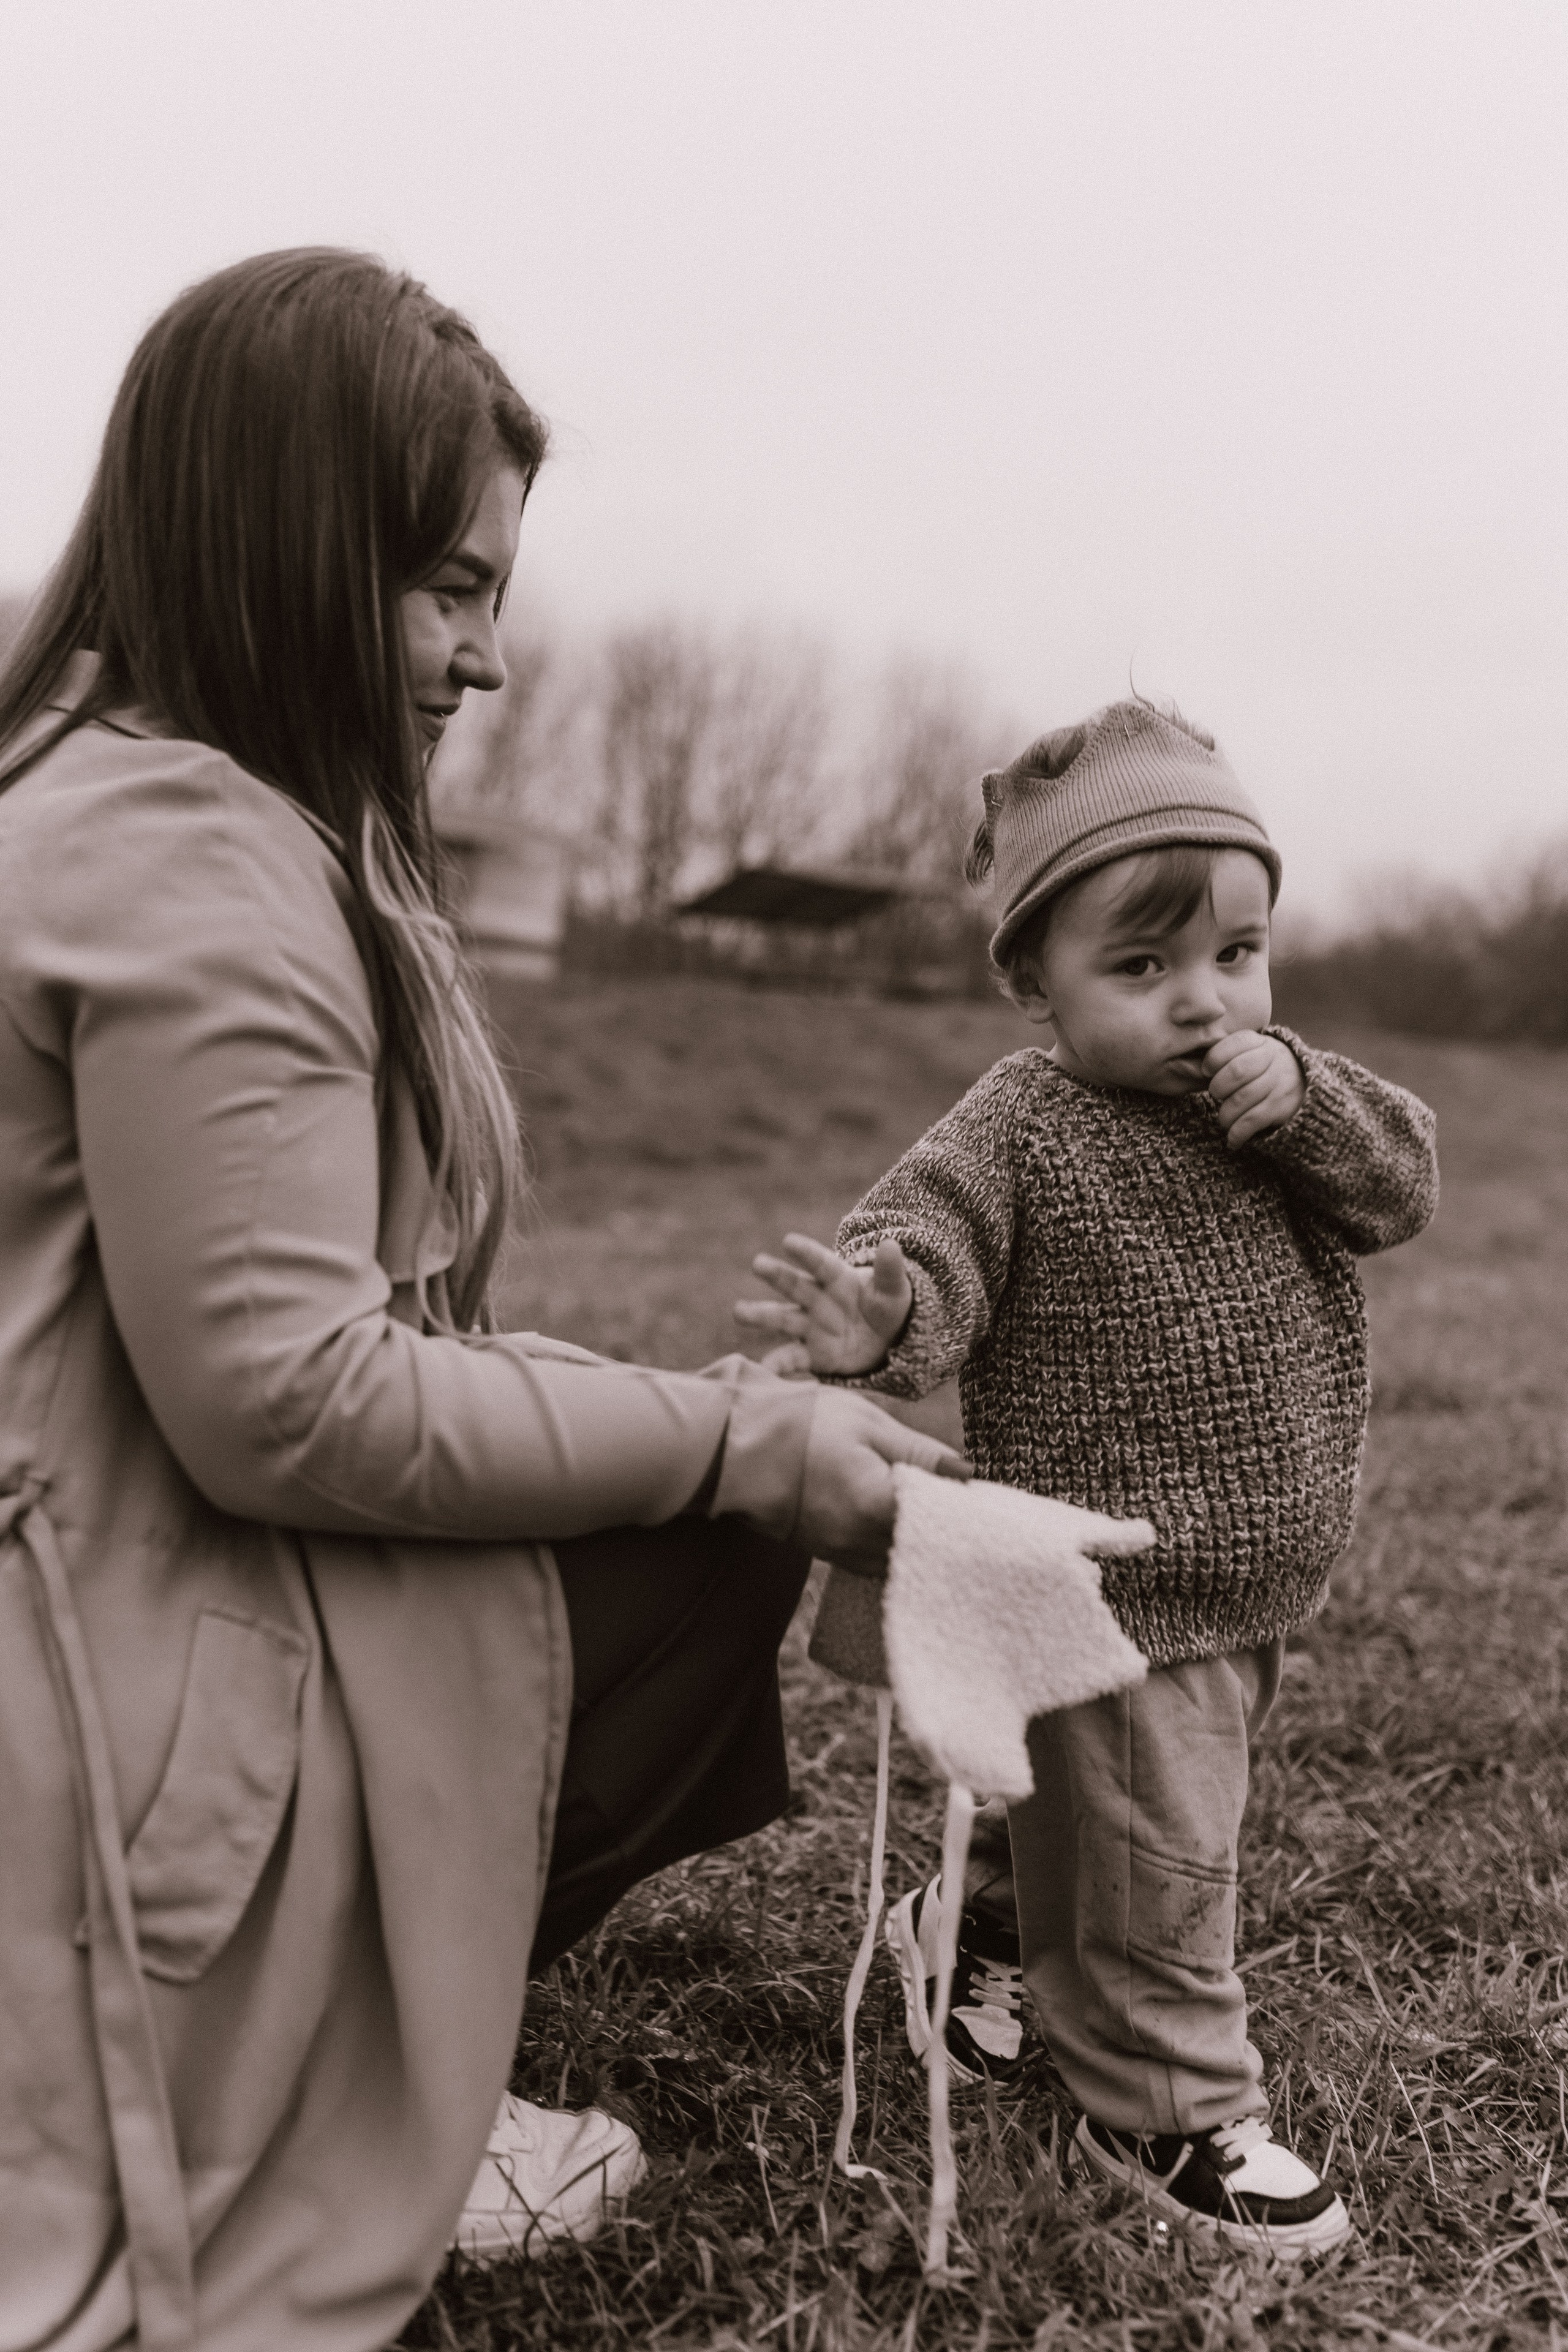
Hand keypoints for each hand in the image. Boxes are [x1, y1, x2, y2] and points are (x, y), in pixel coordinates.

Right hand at [735, 1232, 913, 1376]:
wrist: (884, 1340)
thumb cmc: (885, 1307)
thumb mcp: (894, 1290)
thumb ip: (890, 1271)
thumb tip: (891, 1245)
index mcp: (838, 1278)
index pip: (821, 1263)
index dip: (806, 1252)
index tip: (788, 1241)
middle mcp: (818, 1299)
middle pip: (795, 1285)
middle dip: (777, 1275)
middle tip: (758, 1263)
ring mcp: (812, 1326)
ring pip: (783, 1318)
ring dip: (761, 1314)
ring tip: (739, 1311)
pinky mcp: (813, 1354)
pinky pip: (792, 1358)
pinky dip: (778, 1364)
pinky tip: (763, 1369)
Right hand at [794, 1386, 970, 1572]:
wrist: (737, 1444)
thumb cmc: (801, 1424)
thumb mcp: (866, 1423)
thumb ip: (918, 1452)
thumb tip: (967, 1472)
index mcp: (875, 1505)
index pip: (941, 1519)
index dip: (963, 1508)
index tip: (978, 1495)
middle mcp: (859, 1541)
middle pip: (924, 1546)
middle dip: (944, 1526)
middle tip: (958, 1500)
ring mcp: (841, 1552)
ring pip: (900, 1558)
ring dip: (918, 1539)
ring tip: (928, 1508)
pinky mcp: (827, 1553)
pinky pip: (874, 1560)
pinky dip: (891, 1544)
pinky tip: (894, 1521)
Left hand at [1204, 1030, 1304, 1148]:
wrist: (1306, 1084)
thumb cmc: (1264, 1068)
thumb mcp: (1251, 1052)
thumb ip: (1226, 1054)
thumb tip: (1187, 1068)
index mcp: (1260, 1042)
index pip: (1234, 1044)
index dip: (1214, 1059)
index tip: (1206, 1071)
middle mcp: (1273, 1059)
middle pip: (1236, 1072)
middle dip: (1218, 1088)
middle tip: (1216, 1095)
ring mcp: (1279, 1083)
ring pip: (1242, 1099)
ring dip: (1225, 1114)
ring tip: (1223, 1119)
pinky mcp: (1282, 1106)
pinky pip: (1253, 1120)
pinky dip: (1237, 1133)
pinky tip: (1232, 1140)